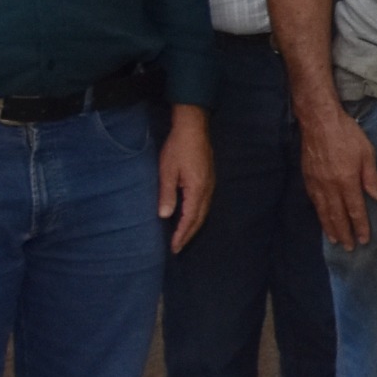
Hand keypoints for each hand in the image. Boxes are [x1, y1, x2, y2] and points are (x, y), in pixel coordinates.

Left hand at [156, 106, 214, 253]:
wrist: (193, 128)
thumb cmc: (177, 148)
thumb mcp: (167, 170)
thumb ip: (167, 194)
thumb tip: (165, 216)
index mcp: (197, 190)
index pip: (189, 218)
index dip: (181, 234)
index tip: (173, 247)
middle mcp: (207, 191)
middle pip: (200, 219)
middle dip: (188, 234)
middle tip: (177, 248)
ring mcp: (210, 185)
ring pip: (204, 212)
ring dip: (193, 226)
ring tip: (182, 236)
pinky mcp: (209, 180)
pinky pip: (205, 204)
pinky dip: (197, 215)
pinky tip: (190, 216)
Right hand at [301, 99, 376, 246]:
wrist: (319, 121)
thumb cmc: (347, 134)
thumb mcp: (367, 153)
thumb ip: (371, 177)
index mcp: (347, 181)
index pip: (355, 210)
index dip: (360, 226)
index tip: (364, 239)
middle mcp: (330, 187)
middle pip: (338, 216)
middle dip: (345, 233)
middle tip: (350, 248)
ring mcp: (317, 184)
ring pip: (324, 212)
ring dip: (330, 228)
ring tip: (336, 240)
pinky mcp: (308, 178)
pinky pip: (314, 202)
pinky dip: (319, 215)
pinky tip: (323, 219)